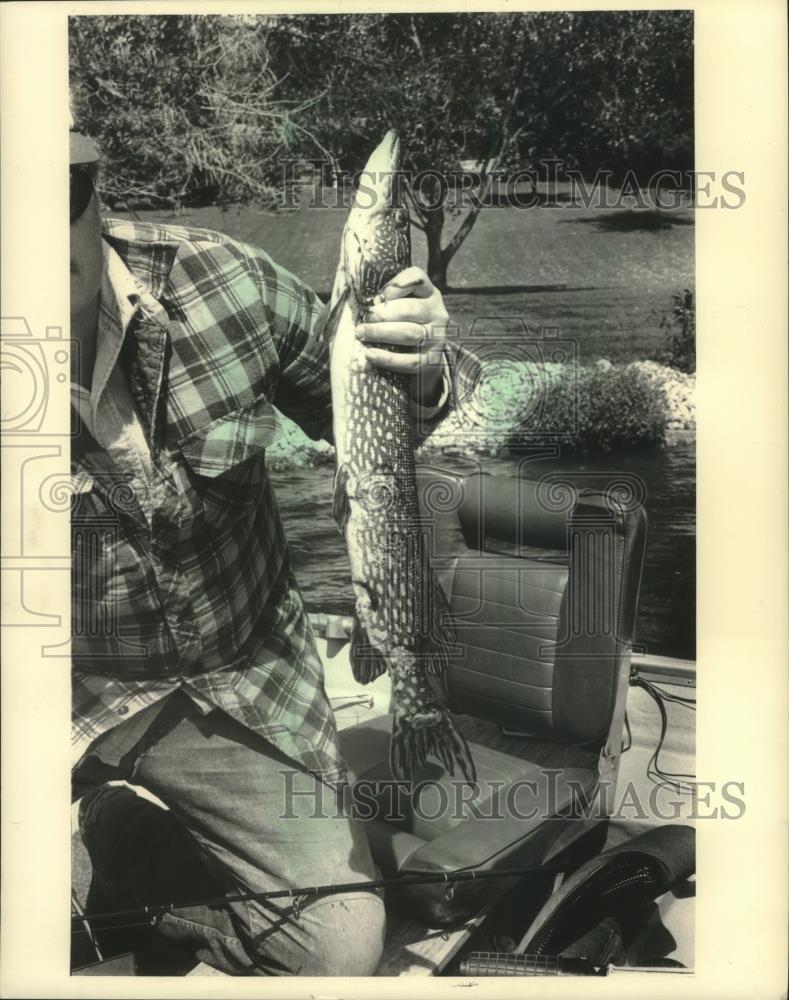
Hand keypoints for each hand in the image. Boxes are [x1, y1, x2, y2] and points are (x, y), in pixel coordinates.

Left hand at [355, 266, 448, 405]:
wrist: (426, 355)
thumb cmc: (404, 322)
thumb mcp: (402, 302)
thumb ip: (385, 294)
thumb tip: (352, 284)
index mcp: (429, 293)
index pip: (417, 278)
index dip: (395, 285)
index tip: (376, 297)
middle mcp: (438, 313)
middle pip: (409, 309)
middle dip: (382, 313)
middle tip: (363, 318)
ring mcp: (437, 338)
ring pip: (409, 333)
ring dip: (381, 333)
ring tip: (361, 333)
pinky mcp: (432, 360)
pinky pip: (410, 361)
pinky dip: (388, 359)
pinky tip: (370, 354)